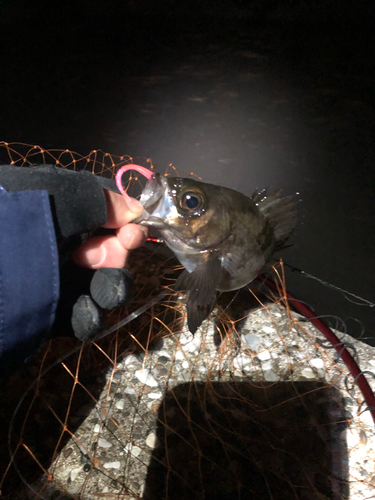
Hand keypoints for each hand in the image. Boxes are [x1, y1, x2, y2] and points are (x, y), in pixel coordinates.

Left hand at [69, 190, 148, 340]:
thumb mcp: (63, 195)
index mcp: (58, 213)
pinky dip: (89, 315)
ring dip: (108, 285)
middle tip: (92, 256)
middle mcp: (60, 245)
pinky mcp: (55, 315)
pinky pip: (88, 317)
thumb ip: (103, 200)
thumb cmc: (25, 223)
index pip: (104, 217)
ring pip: (105, 286)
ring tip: (94, 285)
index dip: (123, 223)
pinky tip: (80, 308)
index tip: (131, 230)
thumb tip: (135, 211)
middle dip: (113, 253)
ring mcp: (58, 281)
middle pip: (110, 251)